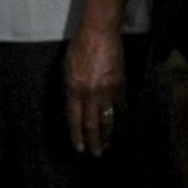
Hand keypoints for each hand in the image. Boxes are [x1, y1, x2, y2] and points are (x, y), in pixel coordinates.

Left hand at [64, 24, 124, 156]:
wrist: (100, 33)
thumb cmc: (79, 48)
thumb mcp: (66, 69)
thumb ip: (70, 90)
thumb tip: (73, 107)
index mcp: (73, 89)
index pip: (74, 119)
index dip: (76, 135)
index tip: (79, 148)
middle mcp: (90, 93)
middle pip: (92, 123)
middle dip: (93, 141)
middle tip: (96, 154)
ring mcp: (107, 90)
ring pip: (108, 119)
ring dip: (108, 135)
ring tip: (108, 146)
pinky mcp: (121, 85)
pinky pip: (122, 107)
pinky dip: (121, 120)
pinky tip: (120, 128)